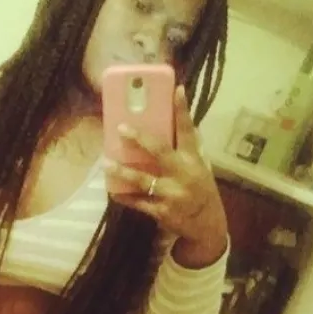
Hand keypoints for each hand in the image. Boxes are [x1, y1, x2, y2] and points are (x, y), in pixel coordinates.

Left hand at [104, 86, 228, 267]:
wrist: (207, 224)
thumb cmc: (199, 189)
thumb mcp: (200, 167)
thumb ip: (186, 149)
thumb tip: (170, 122)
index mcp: (194, 160)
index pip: (189, 131)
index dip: (182, 110)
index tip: (176, 89)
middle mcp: (183, 175)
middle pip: (160, 152)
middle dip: (140, 139)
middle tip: (121, 128)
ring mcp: (172, 194)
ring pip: (142, 180)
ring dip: (122, 171)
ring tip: (106, 163)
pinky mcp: (161, 211)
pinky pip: (137, 202)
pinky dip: (124, 196)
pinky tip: (112, 191)